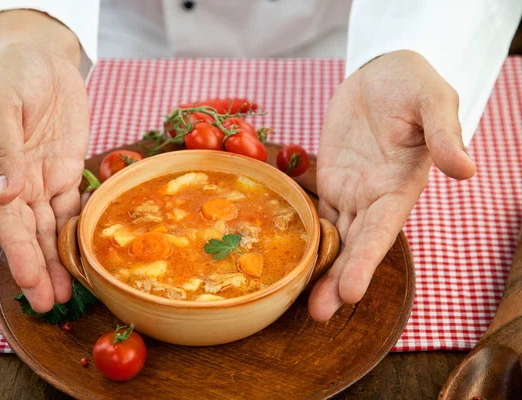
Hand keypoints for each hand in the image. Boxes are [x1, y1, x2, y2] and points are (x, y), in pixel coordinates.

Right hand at [0, 10, 89, 311]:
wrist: (43, 59)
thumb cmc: (11, 75)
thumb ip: (3, 150)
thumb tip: (6, 195)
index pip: (2, 219)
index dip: (18, 252)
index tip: (31, 281)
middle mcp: (13, 182)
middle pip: (28, 232)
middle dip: (39, 269)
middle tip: (52, 304)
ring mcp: (41, 180)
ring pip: (51, 228)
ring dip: (58, 260)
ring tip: (69, 292)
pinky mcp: (67, 173)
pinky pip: (73, 208)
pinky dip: (78, 232)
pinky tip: (85, 256)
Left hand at [309, 50, 475, 320]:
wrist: (382, 74)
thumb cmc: (413, 83)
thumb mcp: (434, 99)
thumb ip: (445, 133)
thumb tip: (466, 170)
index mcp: (400, 186)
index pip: (382, 231)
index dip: (366, 261)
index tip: (352, 293)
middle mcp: (374, 197)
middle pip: (355, 244)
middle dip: (339, 279)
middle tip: (319, 314)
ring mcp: (351, 191)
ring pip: (334, 236)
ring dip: (319, 268)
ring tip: (301, 302)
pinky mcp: (330, 180)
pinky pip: (315, 213)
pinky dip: (305, 236)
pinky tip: (291, 260)